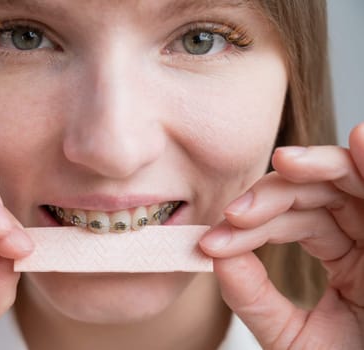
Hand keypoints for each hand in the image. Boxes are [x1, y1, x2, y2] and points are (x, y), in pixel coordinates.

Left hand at [200, 123, 363, 348]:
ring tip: (285, 161)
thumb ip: (255, 299)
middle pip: (320, 193)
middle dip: (275, 194)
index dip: (252, 227)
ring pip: (353, 181)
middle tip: (236, 212)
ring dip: (320, 166)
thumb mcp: (292, 337)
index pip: (294, 221)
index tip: (212, 243)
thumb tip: (215, 259)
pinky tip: (358, 141)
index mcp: (344, 257)